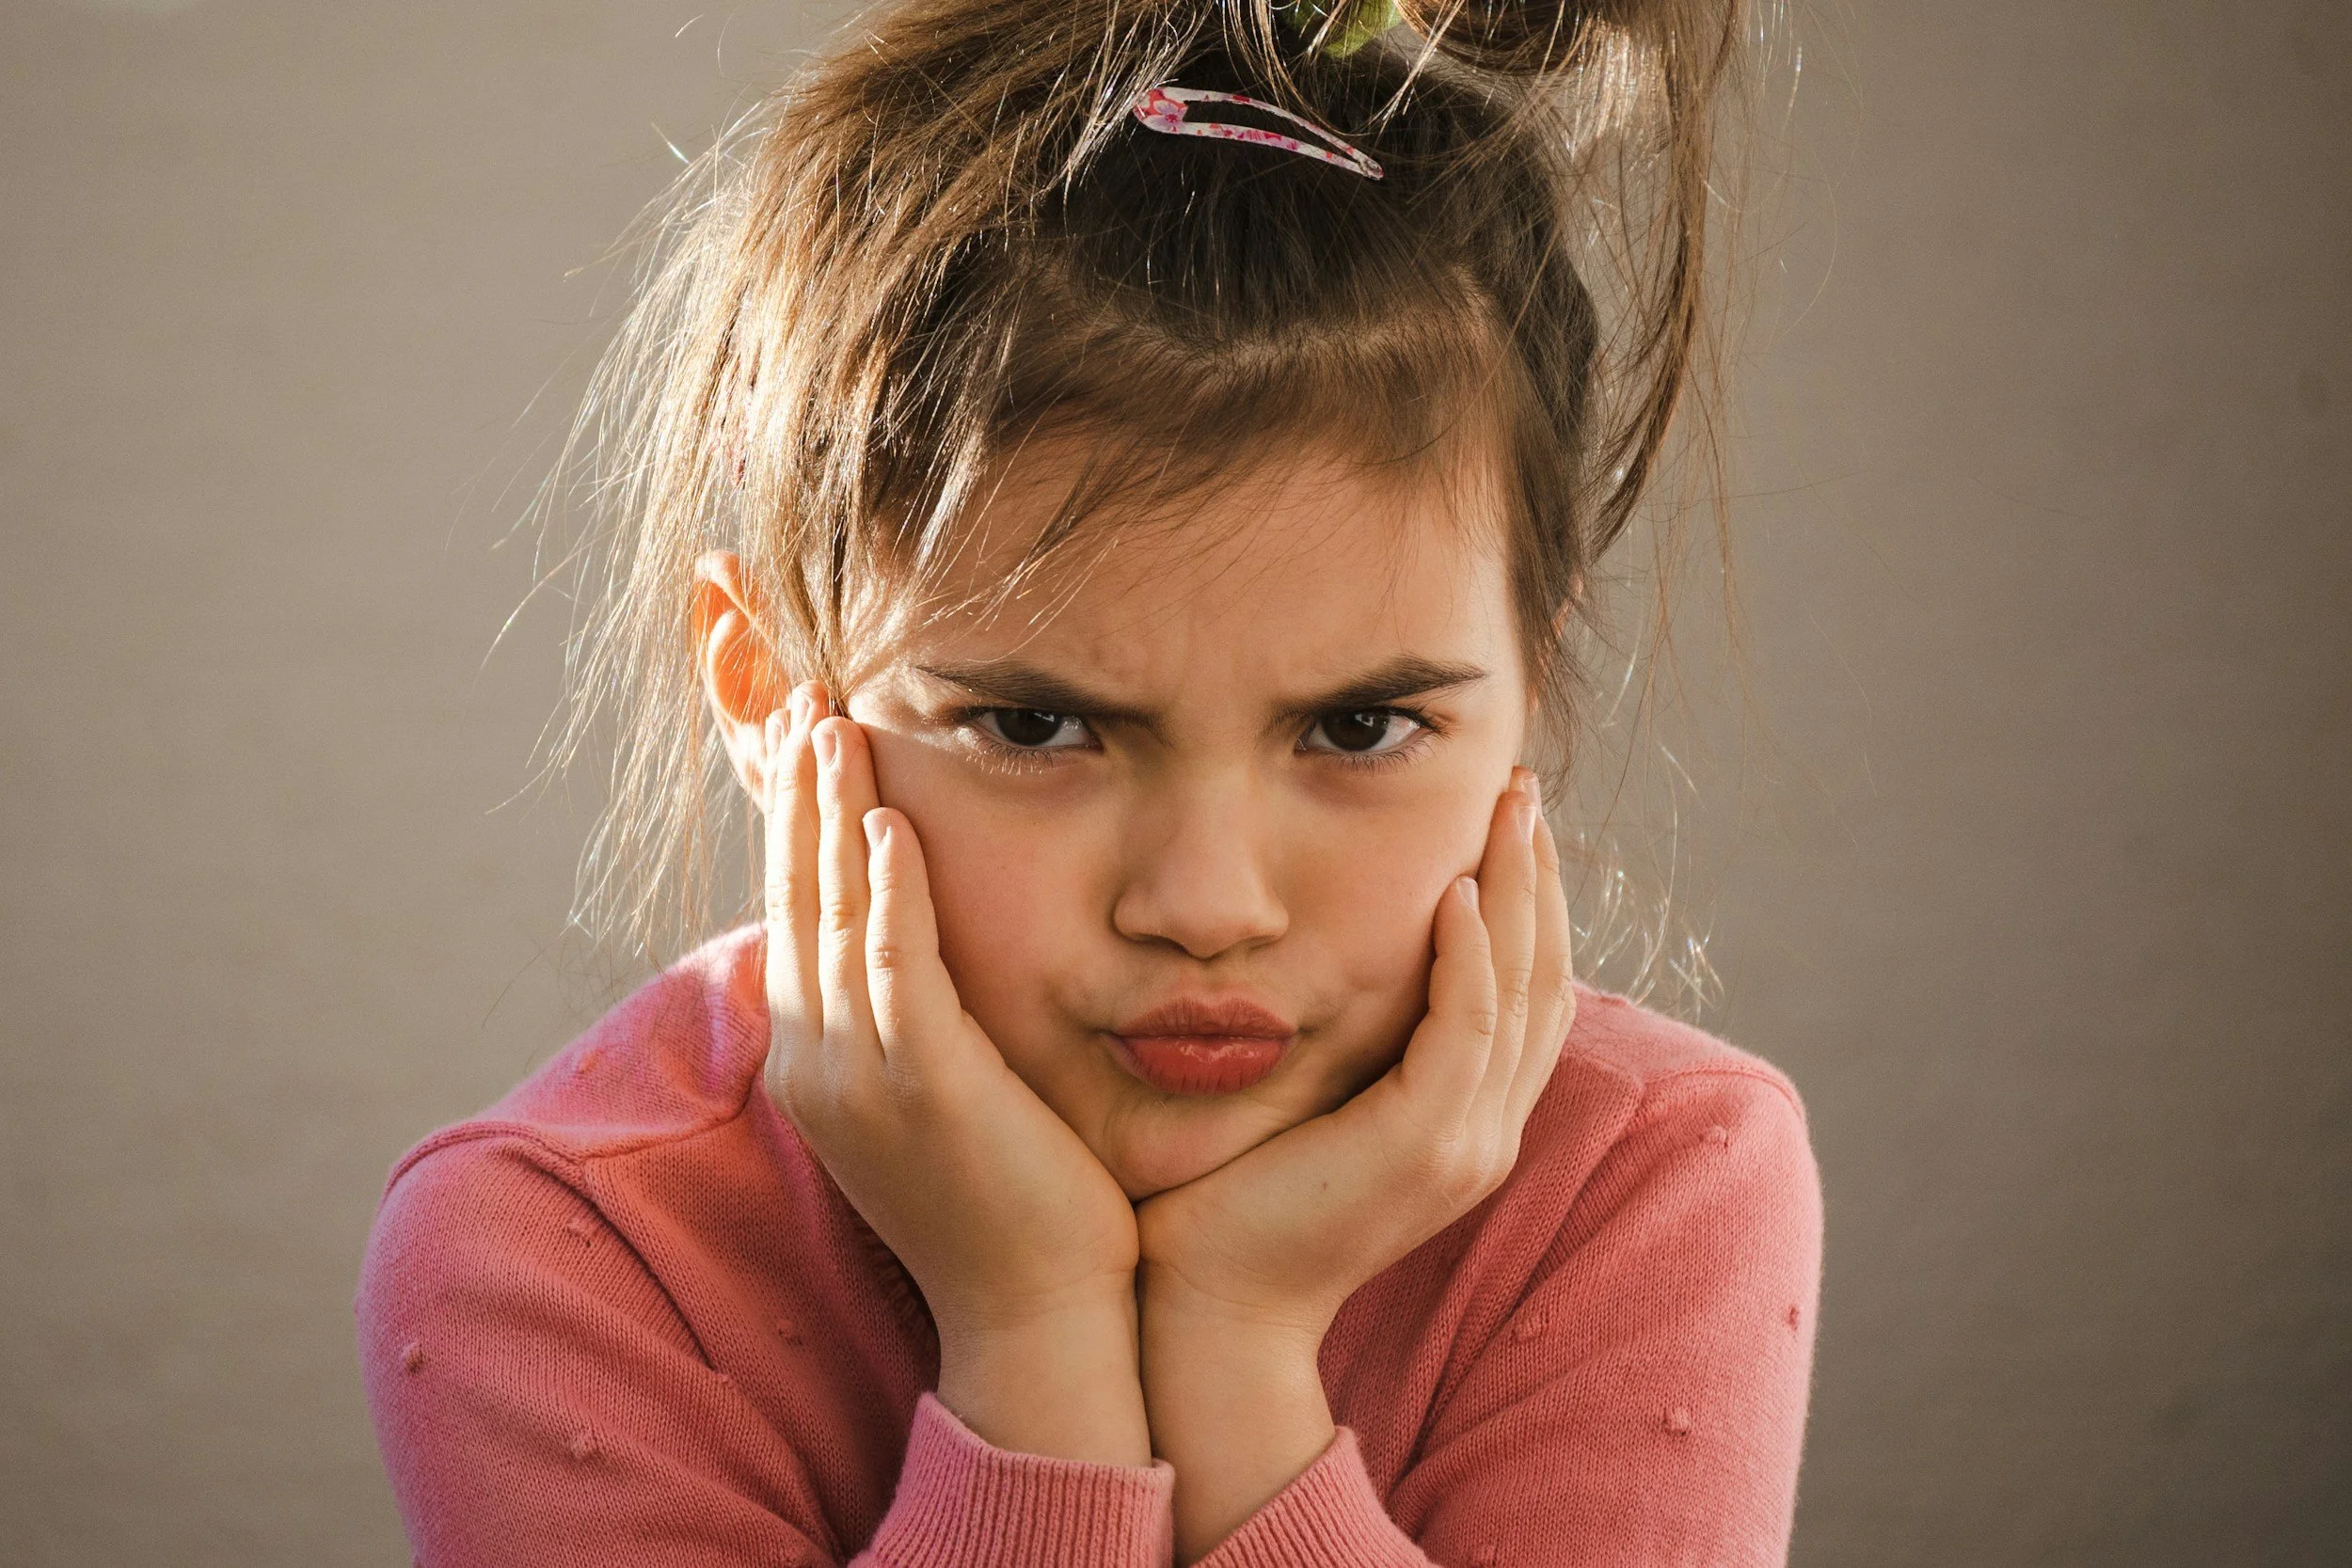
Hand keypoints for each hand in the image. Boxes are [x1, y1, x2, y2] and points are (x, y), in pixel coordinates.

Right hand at [761, 684, 1148, 1462]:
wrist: (1041, 1315)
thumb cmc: (1011, 1202)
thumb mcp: (938, 1097)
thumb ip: (914, 1018)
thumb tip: (911, 950)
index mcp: (817, 1065)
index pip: (796, 915)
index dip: (797, 825)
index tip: (807, 737)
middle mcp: (817, 1066)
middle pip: (795, 900)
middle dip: (797, 795)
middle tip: (802, 697)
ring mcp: (859, 1079)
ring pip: (832, 917)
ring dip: (831, 813)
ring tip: (832, 721)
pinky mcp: (920, 1088)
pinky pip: (894, 969)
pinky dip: (887, 892)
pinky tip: (887, 820)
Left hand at [1135, 769, 1573, 1559]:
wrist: (1207, 1312)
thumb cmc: (1229, 1203)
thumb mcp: (1306, 1105)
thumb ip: (1339, 1043)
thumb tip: (1318, 953)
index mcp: (1464, 1123)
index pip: (1524, 994)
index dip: (1527, 904)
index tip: (1508, 821)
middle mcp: (1483, 1133)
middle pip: (1543, 981)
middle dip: (1538, 878)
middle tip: (1524, 788)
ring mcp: (1462, 1144)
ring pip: (1520, 995)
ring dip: (1517, 894)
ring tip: (1506, 810)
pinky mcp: (1422, 1147)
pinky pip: (1465, 1034)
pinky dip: (1468, 959)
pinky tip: (1455, 893)